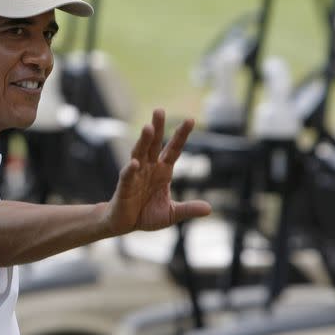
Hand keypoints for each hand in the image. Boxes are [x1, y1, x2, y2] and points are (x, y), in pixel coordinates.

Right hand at [104, 109, 210, 234]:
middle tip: (159, 110)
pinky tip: (135, 163)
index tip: (190, 120)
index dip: (181, 135)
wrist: (125, 224)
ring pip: (140, 153)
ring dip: (144, 141)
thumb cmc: (146, 215)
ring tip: (147, 127)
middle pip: (155, 144)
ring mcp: (136, 174)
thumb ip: (188, 209)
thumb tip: (209, 209)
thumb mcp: (171, 214)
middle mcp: (150, 168)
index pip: (174, 149)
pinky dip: (131, 169)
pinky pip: (128, 175)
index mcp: (163, 171)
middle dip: (158, 128)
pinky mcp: (124, 186)